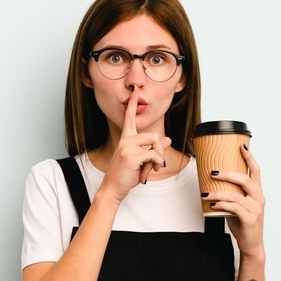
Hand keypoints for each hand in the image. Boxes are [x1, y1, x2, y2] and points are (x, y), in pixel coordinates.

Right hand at [98, 87, 170, 202]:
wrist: (112, 188)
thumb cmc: (125, 175)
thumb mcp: (141, 161)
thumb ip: (153, 149)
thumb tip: (168, 139)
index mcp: (126, 139)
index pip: (129, 118)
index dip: (133, 105)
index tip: (135, 92)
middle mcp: (126, 140)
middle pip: (154, 136)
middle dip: (160, 151)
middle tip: (156, 165)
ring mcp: (127, 147)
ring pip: (155, 144)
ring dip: (158, 159)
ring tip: (150, 170)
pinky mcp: (131, 156)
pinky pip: (154, 155)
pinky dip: (155, 165)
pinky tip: (146, 174)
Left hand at [202, 145, 265, 256]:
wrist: (251, 244)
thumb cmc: (243, 223)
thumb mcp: (238, 205)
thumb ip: (232, 193)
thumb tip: (212, 181)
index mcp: (257, 192)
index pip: (256, 171)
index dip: (250, 158)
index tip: (241, 146)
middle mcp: (258, 198)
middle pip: (245, 180)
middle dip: (228, 174)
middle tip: (212, 172)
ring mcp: (255, 209)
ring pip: (235, 195)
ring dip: (217, 193)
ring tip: (205, 194)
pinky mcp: (249, 219)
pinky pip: (233, 208)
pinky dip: (221, 205)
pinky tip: (212, 205)